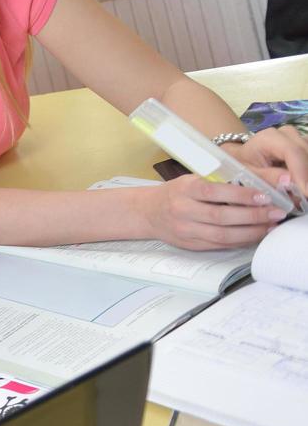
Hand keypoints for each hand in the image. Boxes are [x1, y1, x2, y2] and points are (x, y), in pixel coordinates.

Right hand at [142, 175, 284, 248]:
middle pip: (221, 217)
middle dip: (253, 216)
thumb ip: (221, 180)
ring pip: (223, 236)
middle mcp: (183, 210)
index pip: (213, 192)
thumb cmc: (177, 192)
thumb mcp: (193, 179)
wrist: (148, 212)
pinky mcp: (191, 245)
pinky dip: (240, 241)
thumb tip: (258, 181)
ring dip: (251, 232)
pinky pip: (220, 246)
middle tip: (276, 213)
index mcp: (184, 189)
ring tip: (270, 226)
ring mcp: (186, 230)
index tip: (263, 195)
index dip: (240, 195)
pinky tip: (255, 235)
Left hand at [224, 126, 307, 208]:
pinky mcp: (304, 146)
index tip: (306, 192)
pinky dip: (306, 173)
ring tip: (301, 193)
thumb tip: (289, 181)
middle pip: (306, 153)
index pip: (292, 152)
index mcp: (269, 138)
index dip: (302, 173)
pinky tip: (302, 186)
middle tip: (304, 197)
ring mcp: (298, 138)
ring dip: (307, 176)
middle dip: (306, 177)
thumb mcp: (249, 173)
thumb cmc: (244, 164)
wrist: (244, 155)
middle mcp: (287, 134)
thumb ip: (268, 178)